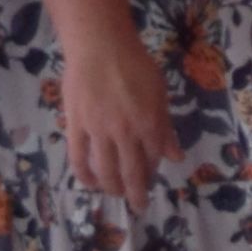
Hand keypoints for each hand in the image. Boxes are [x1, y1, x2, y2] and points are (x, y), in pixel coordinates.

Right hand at [53, 4, 180, 203]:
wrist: (99, 45)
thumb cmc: (134, 64)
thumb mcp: (160, 93)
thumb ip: (165, 127)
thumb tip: (175, 157)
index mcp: (149, 124)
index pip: (153, 159)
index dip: (153, 172)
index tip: (152, 179)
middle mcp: (125, 132)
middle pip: (131, 172)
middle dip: (136, 193)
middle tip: (138, 205)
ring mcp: (98, 131)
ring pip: (106, 170)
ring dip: (112, 187)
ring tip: (115, 195)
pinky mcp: (76, 126)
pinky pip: (78, 157)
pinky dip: (84, 174)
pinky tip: (89, 183)